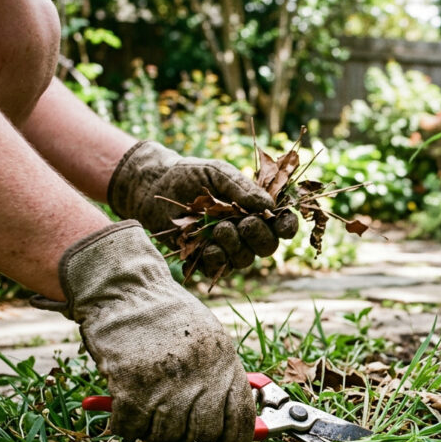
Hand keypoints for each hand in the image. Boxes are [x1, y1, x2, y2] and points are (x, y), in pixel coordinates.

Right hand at [36, 221, 255, 441]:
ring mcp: (167, 381)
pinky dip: (125, 425)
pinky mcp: (131, 384)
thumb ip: (220, 377)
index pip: (241, 418)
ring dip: (154, 432)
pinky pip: (131, 428)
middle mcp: (201, 373)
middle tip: (177, 433)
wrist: (126, 289)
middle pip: (203, 434)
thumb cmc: (167, 315)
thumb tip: (230, 424)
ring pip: (166, 435)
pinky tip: (123, 408)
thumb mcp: (208, 339)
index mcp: (225, 361)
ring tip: (148, 411)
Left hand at [107, 141, 296, 275]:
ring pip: (244, 259)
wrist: (152, 185)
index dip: (287, 227)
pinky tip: (208, 246)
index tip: (282, 224)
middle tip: (244, 223)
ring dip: (236, 246)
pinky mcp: (204, 258)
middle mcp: (244, 230)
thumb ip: (242, 188)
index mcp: (254, 209)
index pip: (281, 224)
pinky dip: (217, 259)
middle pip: (267, 246)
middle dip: (259, 237)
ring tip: (218, 229)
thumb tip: (269, 206)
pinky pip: (219, 268)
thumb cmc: (189, 174)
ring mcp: (225, 246)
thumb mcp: (218, 173)